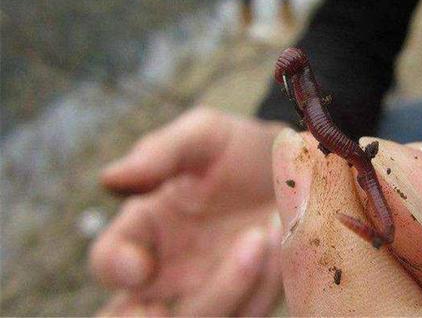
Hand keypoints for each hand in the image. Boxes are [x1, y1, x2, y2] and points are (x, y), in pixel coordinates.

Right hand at [90, 107, 283, 315]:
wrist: (297, 164)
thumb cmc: (240, 148)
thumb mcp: (203, 135)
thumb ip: (160, 153)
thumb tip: (109, 177)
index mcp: (146, 230)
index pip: (109, 262)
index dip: (115, 269)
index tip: (139, 266)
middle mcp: (171, 271)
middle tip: (161, 314)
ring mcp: (212, 291)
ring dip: (232, 287)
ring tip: (268, 231)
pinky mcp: (252, 299)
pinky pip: (250, 312)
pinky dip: (266, 284)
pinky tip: (283, 239)